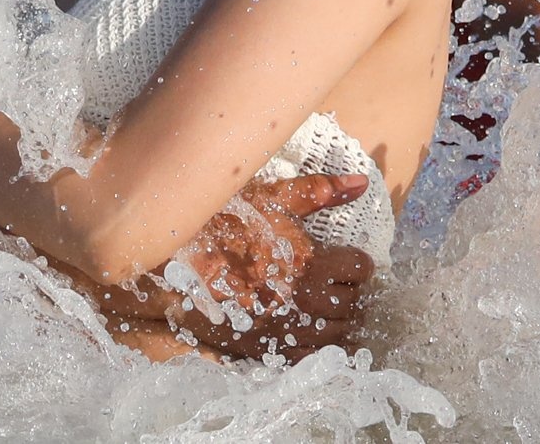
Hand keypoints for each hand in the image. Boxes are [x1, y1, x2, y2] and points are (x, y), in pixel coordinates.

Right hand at [151, 173, 377, 359]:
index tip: (343, 257)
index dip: (354, 261)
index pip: (359, 269)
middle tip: (333, 280)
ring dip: (336, 320)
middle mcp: (304, 301)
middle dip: (348, 291)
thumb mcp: (270, 200)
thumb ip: (318, 191)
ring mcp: (287, 329)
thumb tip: (362, 182)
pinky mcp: (268, 348)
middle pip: (352, 304)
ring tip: (322, 304)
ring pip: (337, 335)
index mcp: (310, 264)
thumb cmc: (225, 224)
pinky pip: (310, 357)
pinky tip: (306, 328)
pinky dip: (316, 345)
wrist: (177, 264)